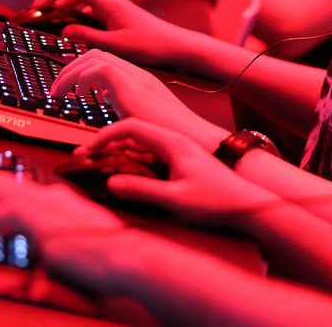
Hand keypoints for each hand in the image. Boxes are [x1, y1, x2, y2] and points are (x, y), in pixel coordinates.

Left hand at [0, 171, 148, 293]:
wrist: (126, 256)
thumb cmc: (110, 256)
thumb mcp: (78, 245)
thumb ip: (56, 245)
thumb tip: (38, 261)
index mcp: (59, 198)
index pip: (16, 185)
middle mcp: (50, 195)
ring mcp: (46, 206)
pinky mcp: (42, 222)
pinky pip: (2, 213)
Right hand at [32, 0, 190, 64]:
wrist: (175, 46)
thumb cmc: (152, 45)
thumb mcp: (117, 46)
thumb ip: (88, 38)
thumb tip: (63, 31)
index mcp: (109, 2)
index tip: (39, 7)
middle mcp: (109, 0)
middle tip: (38, 16)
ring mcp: (111, 7)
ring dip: (63, 8)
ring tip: (49, 25)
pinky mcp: (114, 16)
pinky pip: (89, 11)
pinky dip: (75, 17)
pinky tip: (71, 32)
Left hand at [52, 48, 225, 149]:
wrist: (197, 142)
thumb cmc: (173, 140)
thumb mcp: (144, 122)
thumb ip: (124, 113)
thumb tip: (104, 112)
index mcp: (143, 82)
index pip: (107, 61)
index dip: (82, 69)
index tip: (69, 86)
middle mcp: (140, 76)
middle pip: (98, 54)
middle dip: (71, 67)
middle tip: (57, 88)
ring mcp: (138, 80)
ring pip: (96, 57)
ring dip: (71, 72)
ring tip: (58, 92)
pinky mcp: (134, 90)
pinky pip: (100, 70)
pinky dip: (80, 79)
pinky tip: (76, 96)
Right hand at [80, 118, 279, 225]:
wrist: (248, 204)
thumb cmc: (216, 202)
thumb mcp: (176, 200)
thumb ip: (143, 190)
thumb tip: (110, 183)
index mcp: (172, 142)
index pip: (131, 127)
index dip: (105, 136)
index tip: (87, 151)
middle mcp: (174, 141)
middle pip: (133, 130)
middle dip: (106, 140)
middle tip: (84, 155)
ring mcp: (177, 150)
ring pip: (140, 141)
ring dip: (117, 148)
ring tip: (96, 161)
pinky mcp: (180, 161)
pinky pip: (148, 152)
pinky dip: (130, 157)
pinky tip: (121, 170)